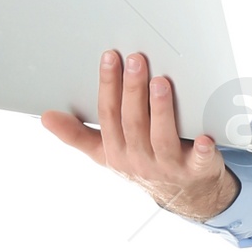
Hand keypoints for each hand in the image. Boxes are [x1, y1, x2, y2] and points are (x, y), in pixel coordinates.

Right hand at [42, 51, 241, 220]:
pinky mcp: (196, 171)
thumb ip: (77, 134)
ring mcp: (167, 167)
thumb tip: (46, 117)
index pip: (108, 114)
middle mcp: (139, 159)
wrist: (183, 194)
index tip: (110, 57)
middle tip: (136, 60)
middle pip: (133, 121)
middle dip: (133, 90)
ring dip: (161, 110)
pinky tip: (205, 138)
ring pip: (161, 137)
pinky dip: (203, 151)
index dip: (108, 85)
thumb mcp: (105, 153)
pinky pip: (200, 161)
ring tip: (161, 82)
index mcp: (115, 151)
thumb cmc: (143, 163)